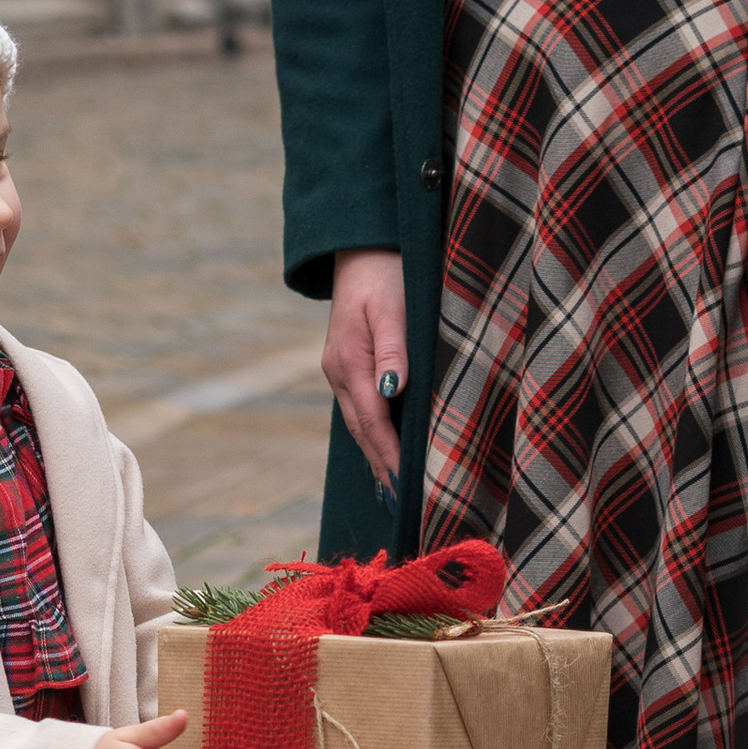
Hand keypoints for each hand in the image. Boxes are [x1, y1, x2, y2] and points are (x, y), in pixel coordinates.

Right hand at [323, 249, 407, 490]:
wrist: (361, 247)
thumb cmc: (385, 274)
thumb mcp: (392, 307)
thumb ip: (392, 349)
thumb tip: (392, 391)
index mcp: (349, 362)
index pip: (373, 421)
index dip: (390, 454)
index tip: (409, 484)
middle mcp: (339, 372)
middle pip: (362, 430)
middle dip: (382, 465)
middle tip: (405, 501)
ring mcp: (339, 369)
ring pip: (358, 423)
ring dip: (376, 454)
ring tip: (394, 486)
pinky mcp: (346, 364)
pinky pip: (358, 409)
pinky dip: (372, 434)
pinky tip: (382, 448)